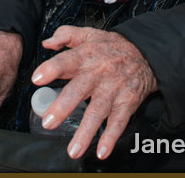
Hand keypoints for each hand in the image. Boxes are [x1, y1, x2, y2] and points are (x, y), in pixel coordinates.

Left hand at [32, 26, 156, 160]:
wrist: (147, 54)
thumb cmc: (112, 47)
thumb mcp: (89, 34)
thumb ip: (65, 35)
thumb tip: (47, 43)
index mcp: (86, 56)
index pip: (66, 61)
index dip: (51, 69)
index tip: (37, 78)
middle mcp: (98, 74)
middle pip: (79, 90)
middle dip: (63, 107)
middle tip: (48, 123)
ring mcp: (113, 90)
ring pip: (98, 112)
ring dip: (85, 132)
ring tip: (73, 150)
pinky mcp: (127, 102)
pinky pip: (119, 121)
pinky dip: (111, 137)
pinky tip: (102, 151)